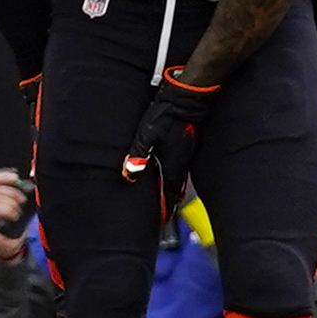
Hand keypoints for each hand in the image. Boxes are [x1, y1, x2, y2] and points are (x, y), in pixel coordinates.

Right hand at [0, 169, 30, 261]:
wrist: (5, 246)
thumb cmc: (10, 226)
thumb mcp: (12, 207)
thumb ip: (16, 195)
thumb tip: (24, 184)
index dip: (3, 177)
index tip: (16, 178)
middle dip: (12, 193)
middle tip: (22, 200)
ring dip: (11, 204)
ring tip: (17, 212)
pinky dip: (7, 211)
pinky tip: (13, 216)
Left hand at [121, 75, 216, 219]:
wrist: (188, 97)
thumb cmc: (168, 114)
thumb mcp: (147, 135)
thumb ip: (138, 155)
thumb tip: (128, 174)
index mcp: (173, 164)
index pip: (170, 193)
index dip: (166, 207)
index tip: (163, 220)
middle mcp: (181, 162)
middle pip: (176, 189)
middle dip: (170, 202)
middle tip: (166, 214)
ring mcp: (185, 153)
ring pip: (179, 178)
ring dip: (173, 189)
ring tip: (169, 199)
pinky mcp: (185, 144)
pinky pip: (180, 166)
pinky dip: (175, 175)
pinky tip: (170, 172)